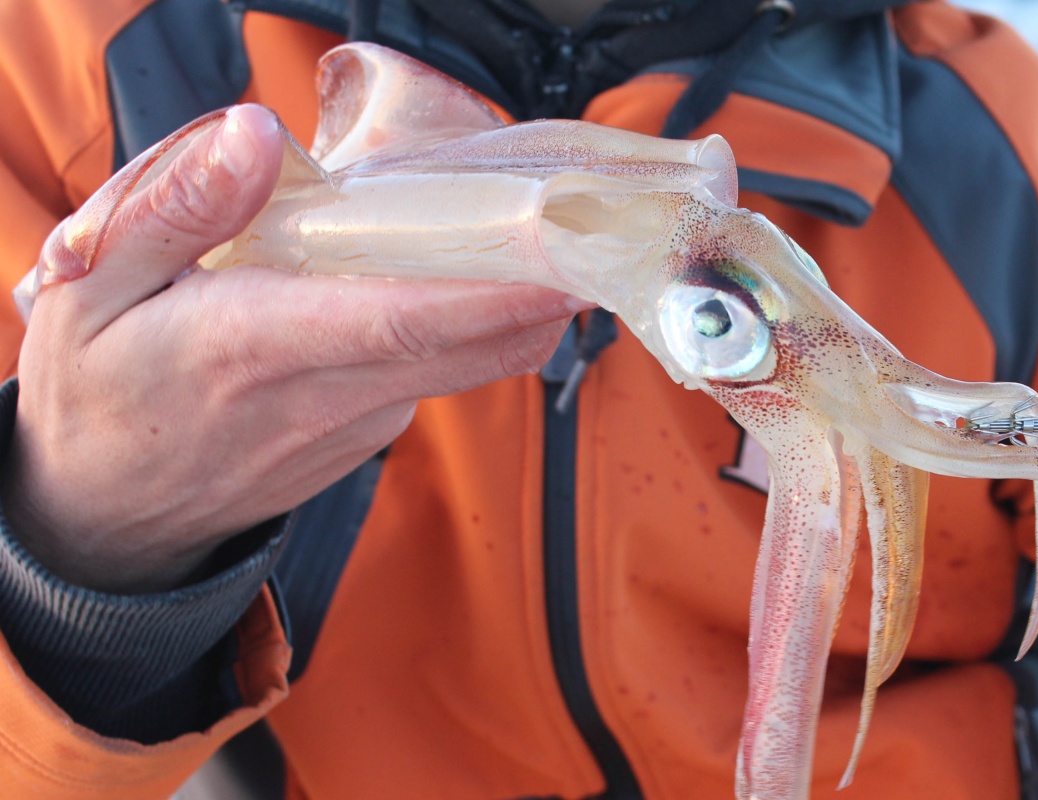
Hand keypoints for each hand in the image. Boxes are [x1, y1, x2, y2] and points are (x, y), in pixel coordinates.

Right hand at [0, 105, 584, 592]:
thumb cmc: (96, 390)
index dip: (492, 294)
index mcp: (254, 347)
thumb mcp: (90, 288)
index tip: (561, 263)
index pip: (401, 321)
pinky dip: (462, 324)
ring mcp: (359, 425)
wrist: (102, 513)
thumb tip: (255, 133)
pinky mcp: (372, 433)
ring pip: (464, 357)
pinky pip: (438, 370)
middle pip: (466, 341)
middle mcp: (325, 396)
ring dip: (509, 301)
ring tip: (527, 232)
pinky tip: (444, 276)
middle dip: (540, 288)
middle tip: (590, 226)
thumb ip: (175, 206)